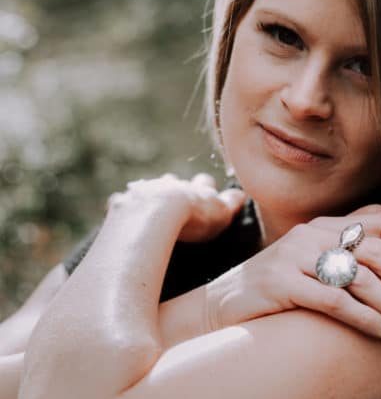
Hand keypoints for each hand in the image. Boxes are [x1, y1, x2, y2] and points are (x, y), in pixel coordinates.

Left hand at [107, 173, 245, 242]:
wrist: (157, 211)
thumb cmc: (194, 216)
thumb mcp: (221, 213)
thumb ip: (231, 204)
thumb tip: (241, 194)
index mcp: (195, 189)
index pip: (204, 183)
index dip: (206, 187)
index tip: (207, 191)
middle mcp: (171, 185)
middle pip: (173, 182)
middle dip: (175, 188)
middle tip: (177, 198)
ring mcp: (147, 190)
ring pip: (148, 187)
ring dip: (149, 194)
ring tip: (148, 207)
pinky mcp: (125, 202)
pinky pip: (122, 201)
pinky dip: (125, 207)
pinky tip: (122, 215)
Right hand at [206, 207, 380, 338]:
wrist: (216, 310)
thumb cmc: (273, 295)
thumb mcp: (311, 269)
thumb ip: (346, 262)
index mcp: (322, 225)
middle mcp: (310, 233)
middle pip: (378, 249)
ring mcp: (293, 255)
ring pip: (361, 276)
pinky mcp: (280, 282)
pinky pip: (335, 299)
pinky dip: (366, 318)